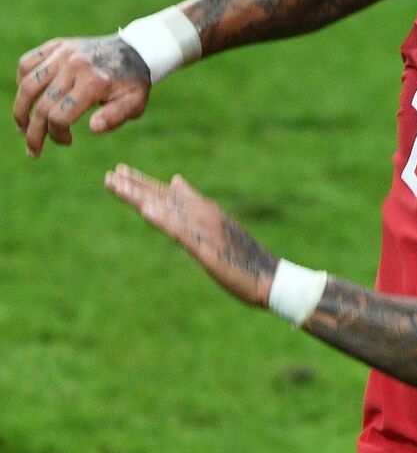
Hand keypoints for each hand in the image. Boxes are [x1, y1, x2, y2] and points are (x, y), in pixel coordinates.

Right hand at [14, 36, 152, 157]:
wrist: (136, 50)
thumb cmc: (133, 82)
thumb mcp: (135, 102)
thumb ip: (116, 117)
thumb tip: (93, 128)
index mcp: (95, 82)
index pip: (60, 117)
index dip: (57, 135)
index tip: (67, 141)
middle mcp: (75, 65)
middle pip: (42, 105)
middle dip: (34, 133)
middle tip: (34, 149)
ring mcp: (63, 53)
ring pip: (28, 85)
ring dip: (20, 110)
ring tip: (23, 127)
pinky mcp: (56, 45)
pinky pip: (27, 63)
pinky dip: (22, 81)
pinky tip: (29, 97)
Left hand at [104, 164, 275, 307]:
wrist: (270, 278)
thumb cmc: (245, 259)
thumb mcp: (220, 232)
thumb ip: (199, 211)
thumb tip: (178, 183)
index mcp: (206, 213)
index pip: (169, 195)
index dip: (144, 184)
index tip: (121, 173)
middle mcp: (204, 214)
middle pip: (163, 197)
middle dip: (136, 185)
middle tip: (111, 174)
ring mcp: (205, 229)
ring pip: (167, 209)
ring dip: (141, 195)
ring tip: (117, 184)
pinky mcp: (206, 247)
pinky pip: (181, 231)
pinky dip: (163, 219)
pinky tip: (146, 210)